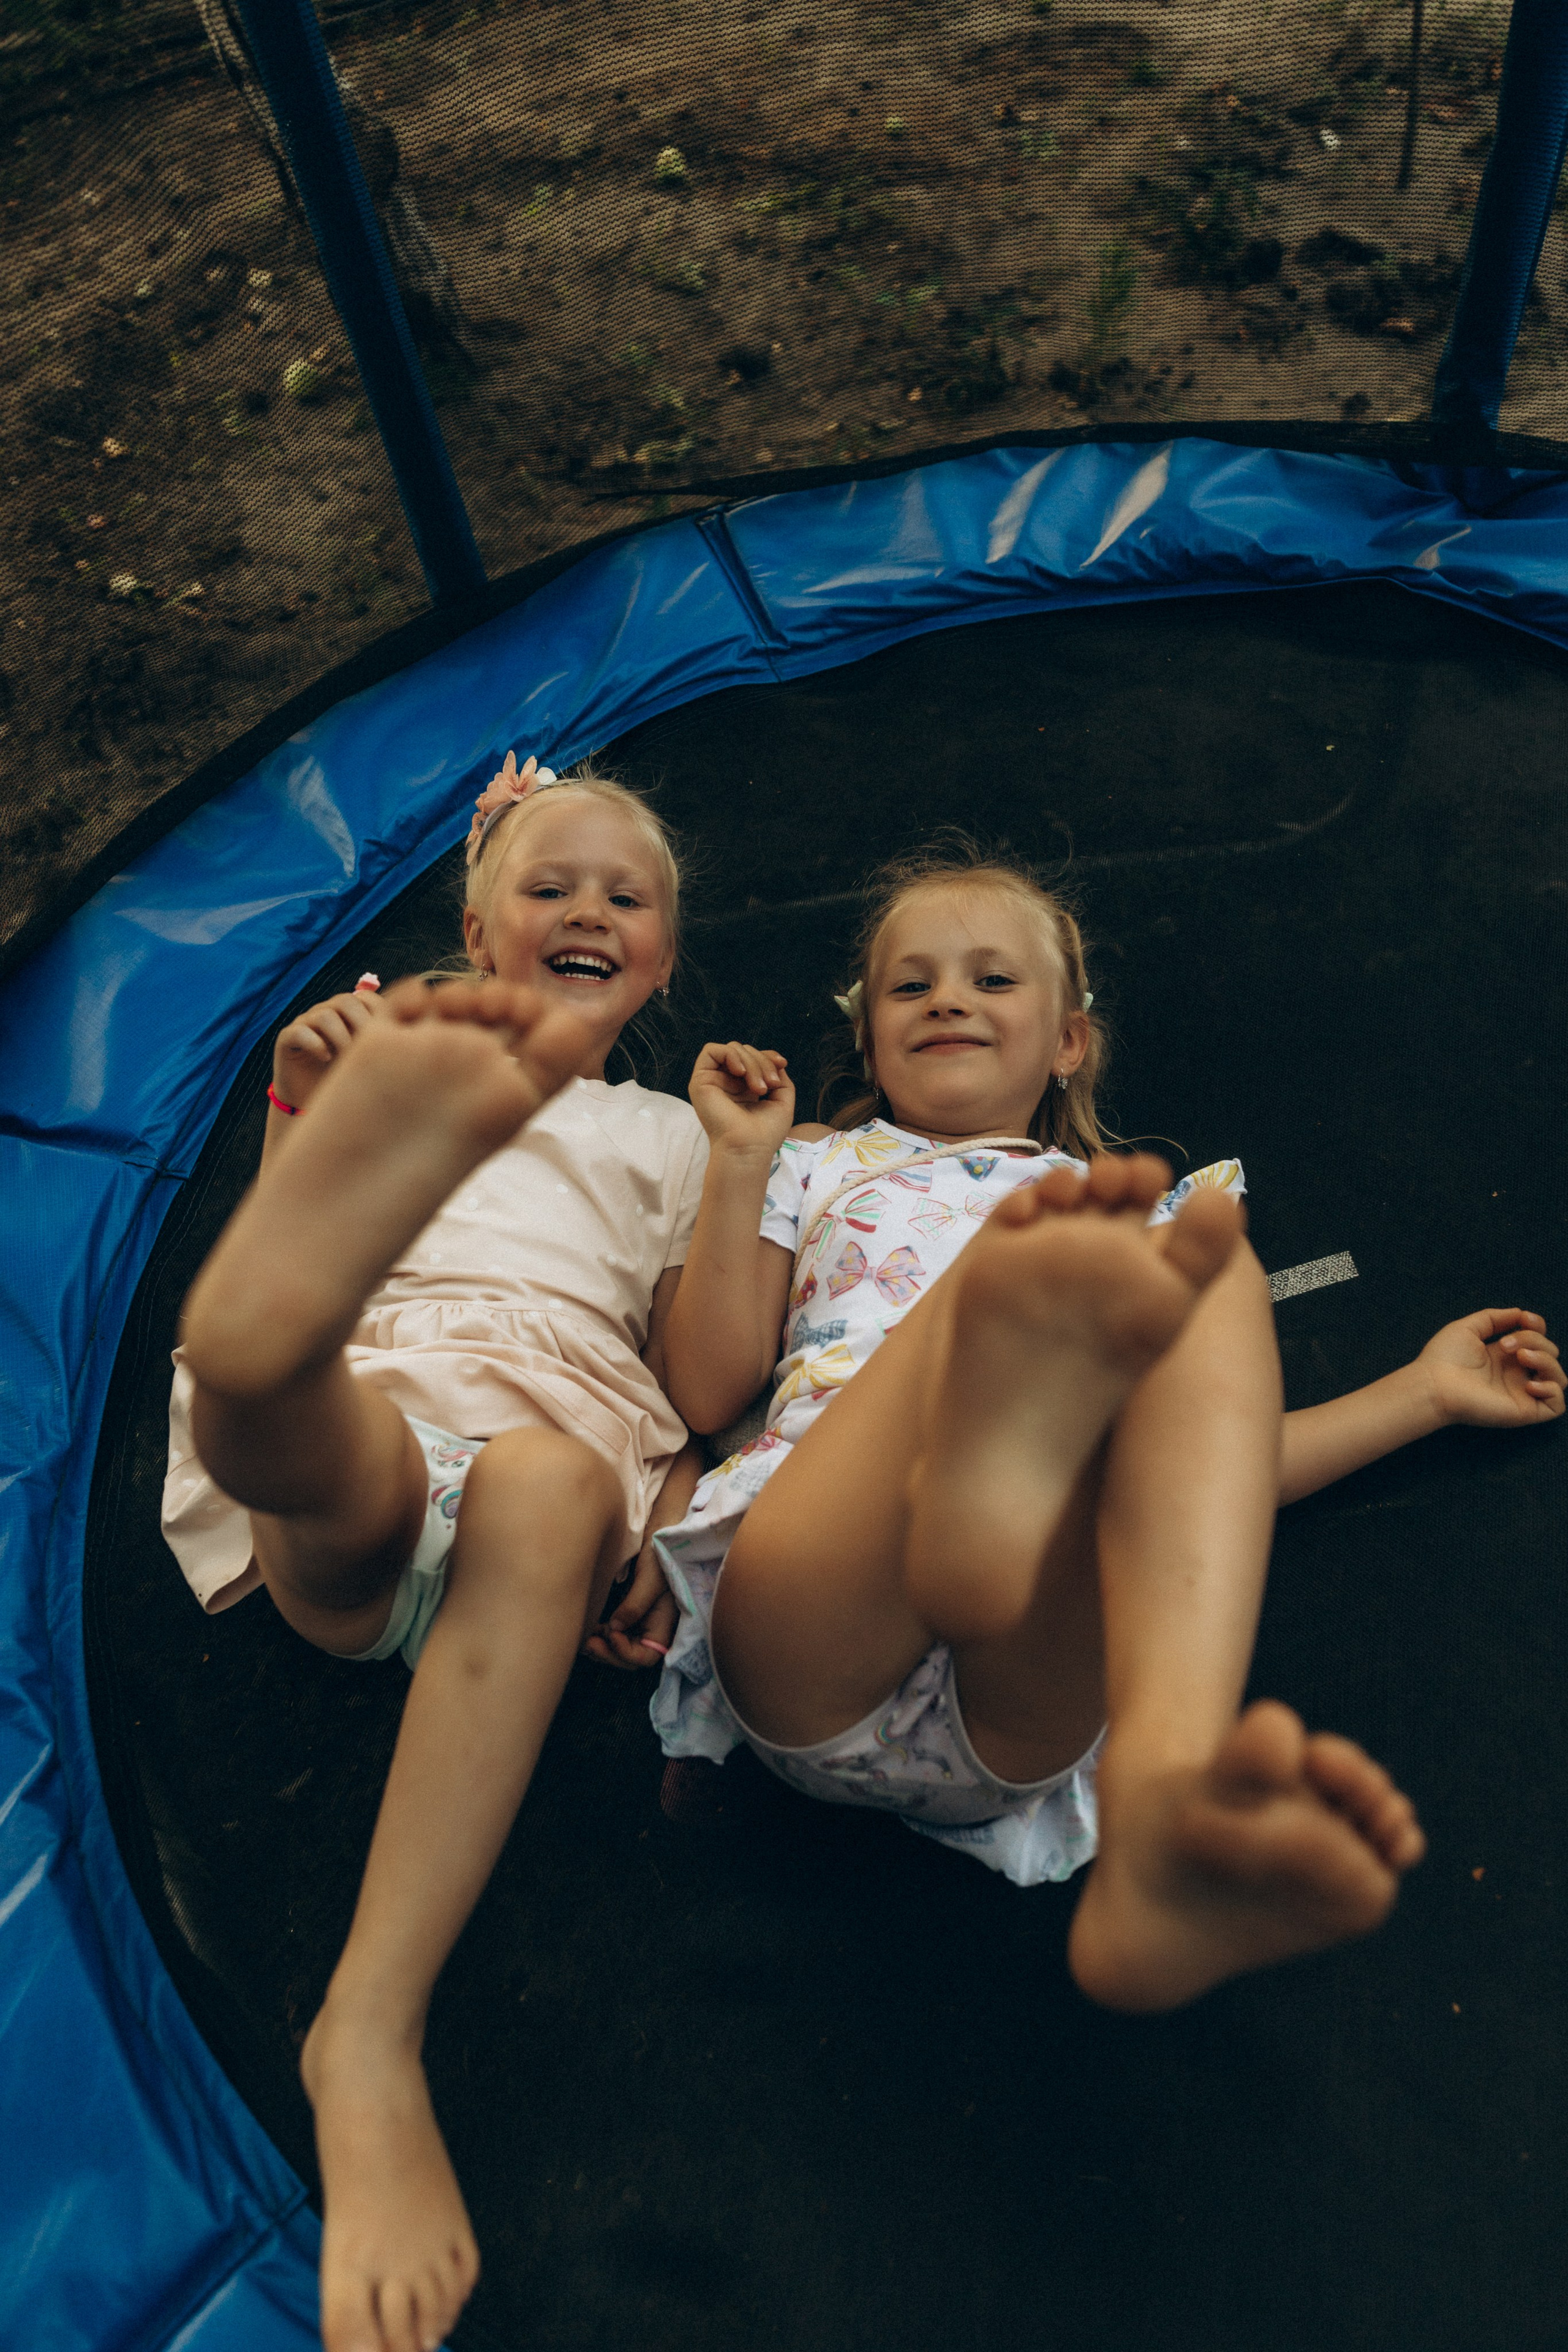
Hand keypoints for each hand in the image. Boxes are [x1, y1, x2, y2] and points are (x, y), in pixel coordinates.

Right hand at [272, 986, 383, 1111]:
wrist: (314, 1105)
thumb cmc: (350, 1081)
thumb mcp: (373, 1060)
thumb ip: (388, 1042)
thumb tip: (418, 1033)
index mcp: (350, 1013)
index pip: (367, 998)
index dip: (379, 1014)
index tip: (388, 1039)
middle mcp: (327, 1012)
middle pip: (347, 1002)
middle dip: (361, 1025)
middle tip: (369, 1051)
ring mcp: (306, 1023)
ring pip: (325, 1015)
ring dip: (341, 1037)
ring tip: (347, 1059)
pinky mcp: (287, 1039)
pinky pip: (299, 1031)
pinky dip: (315, 1044)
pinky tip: (326, 1058)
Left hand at [581, 1531, 677, 1669]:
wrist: (658, 1535)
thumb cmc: (661, 1553)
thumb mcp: (650, 1578)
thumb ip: (634, 1606)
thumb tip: (614, 1629)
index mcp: (664, 1624)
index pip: (647, 1656)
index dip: (627, 1653)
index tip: (610, 1634)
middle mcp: (652, 1629)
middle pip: (630, 1659)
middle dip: (609, 1655)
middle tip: (589, 1644)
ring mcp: (639, 1623)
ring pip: (619, 1650)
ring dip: (602, 1649)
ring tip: (585, 1641)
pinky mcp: (627, 1614)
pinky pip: (614, 1635)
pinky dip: (600, 1637)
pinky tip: (589, 1630)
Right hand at [689, 1040, 794, 1155]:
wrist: (748, 1149)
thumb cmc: (765, 1134)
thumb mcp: (782, 1100)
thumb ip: (779, 1077)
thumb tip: (775, 1061)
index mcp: (743, 1088)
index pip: (753, 1058)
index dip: (768, 1056)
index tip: (781, 1064)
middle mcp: (727, 1083)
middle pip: (745, 1052)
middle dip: (762, 1062)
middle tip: (769, 1086)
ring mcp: (713, 1081)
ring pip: (732, 1050)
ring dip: (751, 1063)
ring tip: (759, 1088)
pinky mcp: (700, 1081)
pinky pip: (711, 1051)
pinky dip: (731, 1055)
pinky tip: (740, 1072)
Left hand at [1419, 1308, 1564, 1429]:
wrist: (1434, 1383)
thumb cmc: (1444, 1357)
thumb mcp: (1470, 1327)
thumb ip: (1495, 1318)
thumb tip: (1520, 1313)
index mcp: (1504, 1356)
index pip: (1537, 1339)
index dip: (1538, 1326)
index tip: (1525, 1319)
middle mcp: (1516, 1374)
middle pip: (1550, 1353)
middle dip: (1534, 1340)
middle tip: (1505, 1344)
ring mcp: (1521, 1393)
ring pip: (1559, 1376)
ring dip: (1546, 1360)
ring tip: (1521, 1356)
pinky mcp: (1524, 1411)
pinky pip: (1557, 1405)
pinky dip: (1551, 1389)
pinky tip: (1529, 1383)